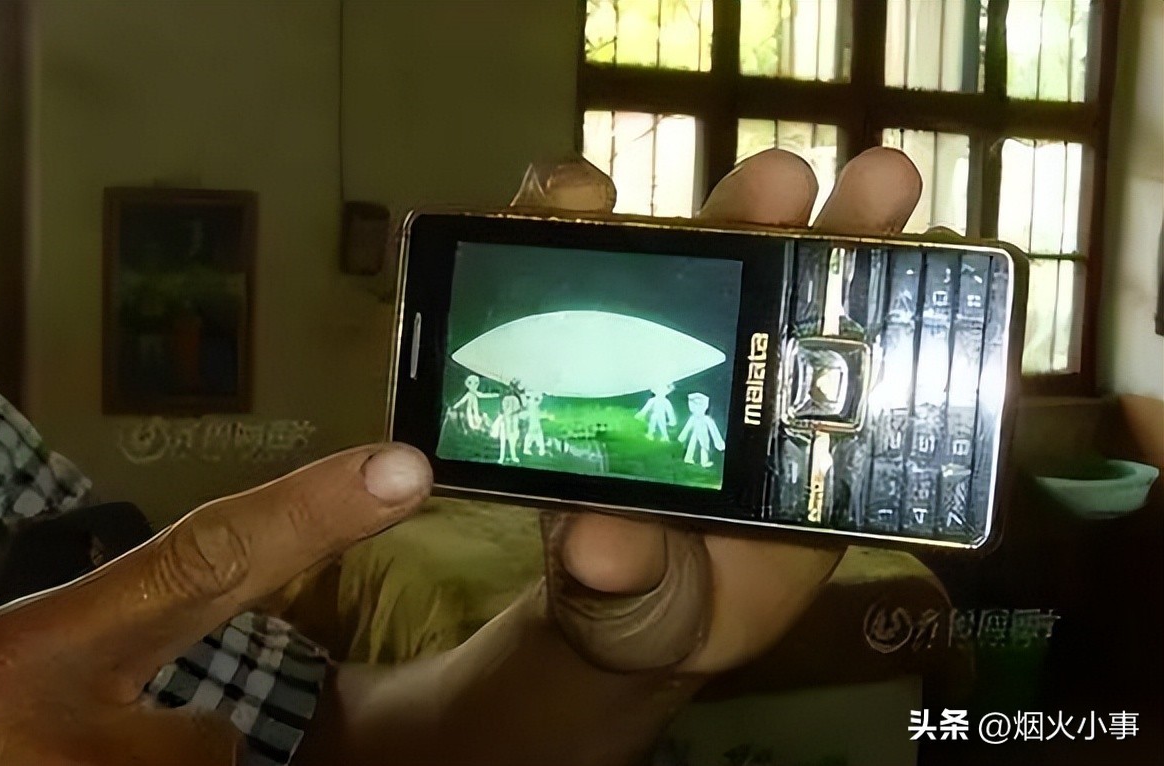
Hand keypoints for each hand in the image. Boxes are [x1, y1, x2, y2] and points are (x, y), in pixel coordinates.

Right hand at [0, 444, 430, 765]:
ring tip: (37, 758)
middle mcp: (74, 737)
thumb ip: (114, 641)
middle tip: (56, 745)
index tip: (403, 470)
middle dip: (163, 752)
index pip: (203, 560)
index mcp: (41, 650)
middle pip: (208, 747)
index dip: (309, 514)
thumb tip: (210, 686)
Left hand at [544, 147, 920, 673]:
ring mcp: (766, 366)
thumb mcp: (608, 586)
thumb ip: (605, 566)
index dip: (570, 214)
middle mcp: (683, 343)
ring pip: (802, 275)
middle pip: (709, 251)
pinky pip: (873, 342)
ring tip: (886, 185)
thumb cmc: (628, 593)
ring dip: (845, 222)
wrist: (701, 627)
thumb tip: (596, 545)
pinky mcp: (836, 405)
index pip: (575, 264)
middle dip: (744, 203)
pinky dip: (907, 296)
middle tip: (781, 186)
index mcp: (603, 363)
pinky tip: (943, 267)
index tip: (590, 195)